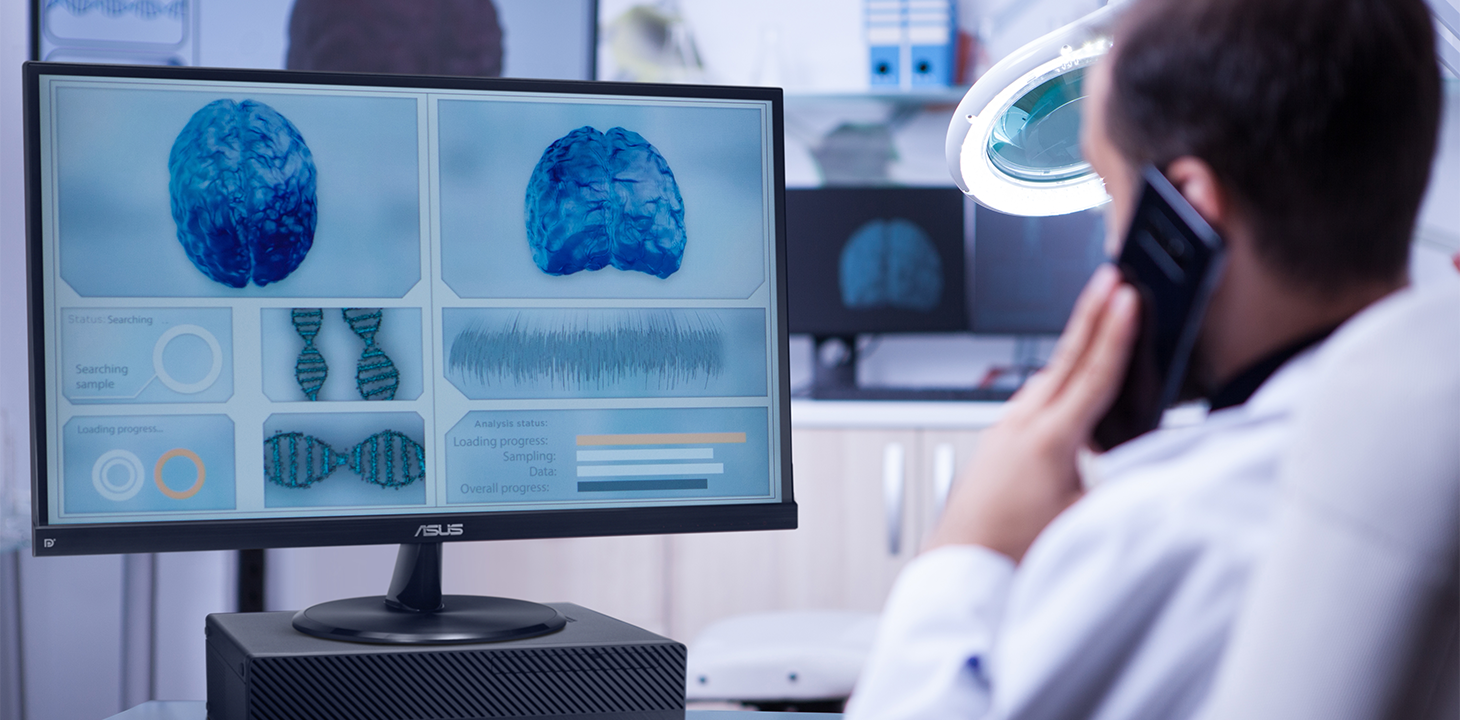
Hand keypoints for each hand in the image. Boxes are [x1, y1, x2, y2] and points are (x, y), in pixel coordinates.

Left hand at [926, 265, 1139, 562]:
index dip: (1114, 332)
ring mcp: (1003, 432)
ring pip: (1047, 380)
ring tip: (1097, 321)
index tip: (1125, 294)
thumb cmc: (1016, 550)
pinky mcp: (995, 446)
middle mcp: (1021, 426)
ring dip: (1074, 351)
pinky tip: (1064, 392)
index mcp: (1050, 440)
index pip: (1092, 374)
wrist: (959, 566)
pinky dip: (1055, 385)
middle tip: (1109, 277)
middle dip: (1090, 316)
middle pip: (1066, 360)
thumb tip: (1149, 462)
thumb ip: (1119, 484)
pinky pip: (1032, 402)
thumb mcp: (1085, 520)